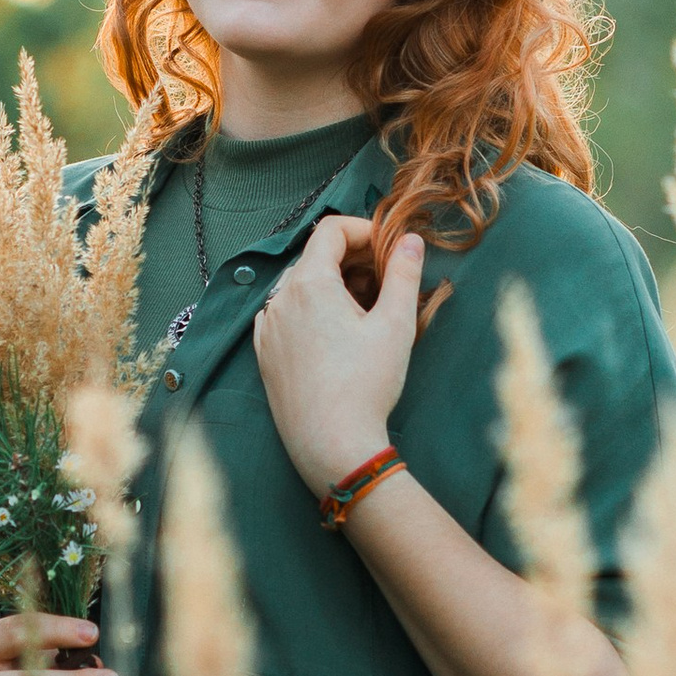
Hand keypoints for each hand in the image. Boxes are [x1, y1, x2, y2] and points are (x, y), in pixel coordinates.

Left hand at [253, 215, 426, 493]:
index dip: (363, 230)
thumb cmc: (366, 385)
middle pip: (315, 257)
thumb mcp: (396, 325)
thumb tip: (411, 241)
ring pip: (299, 287)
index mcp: (309, 283)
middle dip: (351, 260)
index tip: (388, 250)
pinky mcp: (264, 355)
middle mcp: (279, 299)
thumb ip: (404, 274)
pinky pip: (285, 315)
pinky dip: (310, 312)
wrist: (332, 445)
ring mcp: (267, 328)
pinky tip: (335, 336)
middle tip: (385, 281)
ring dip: (331, 286)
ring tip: (363, 312)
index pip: (331, 230)